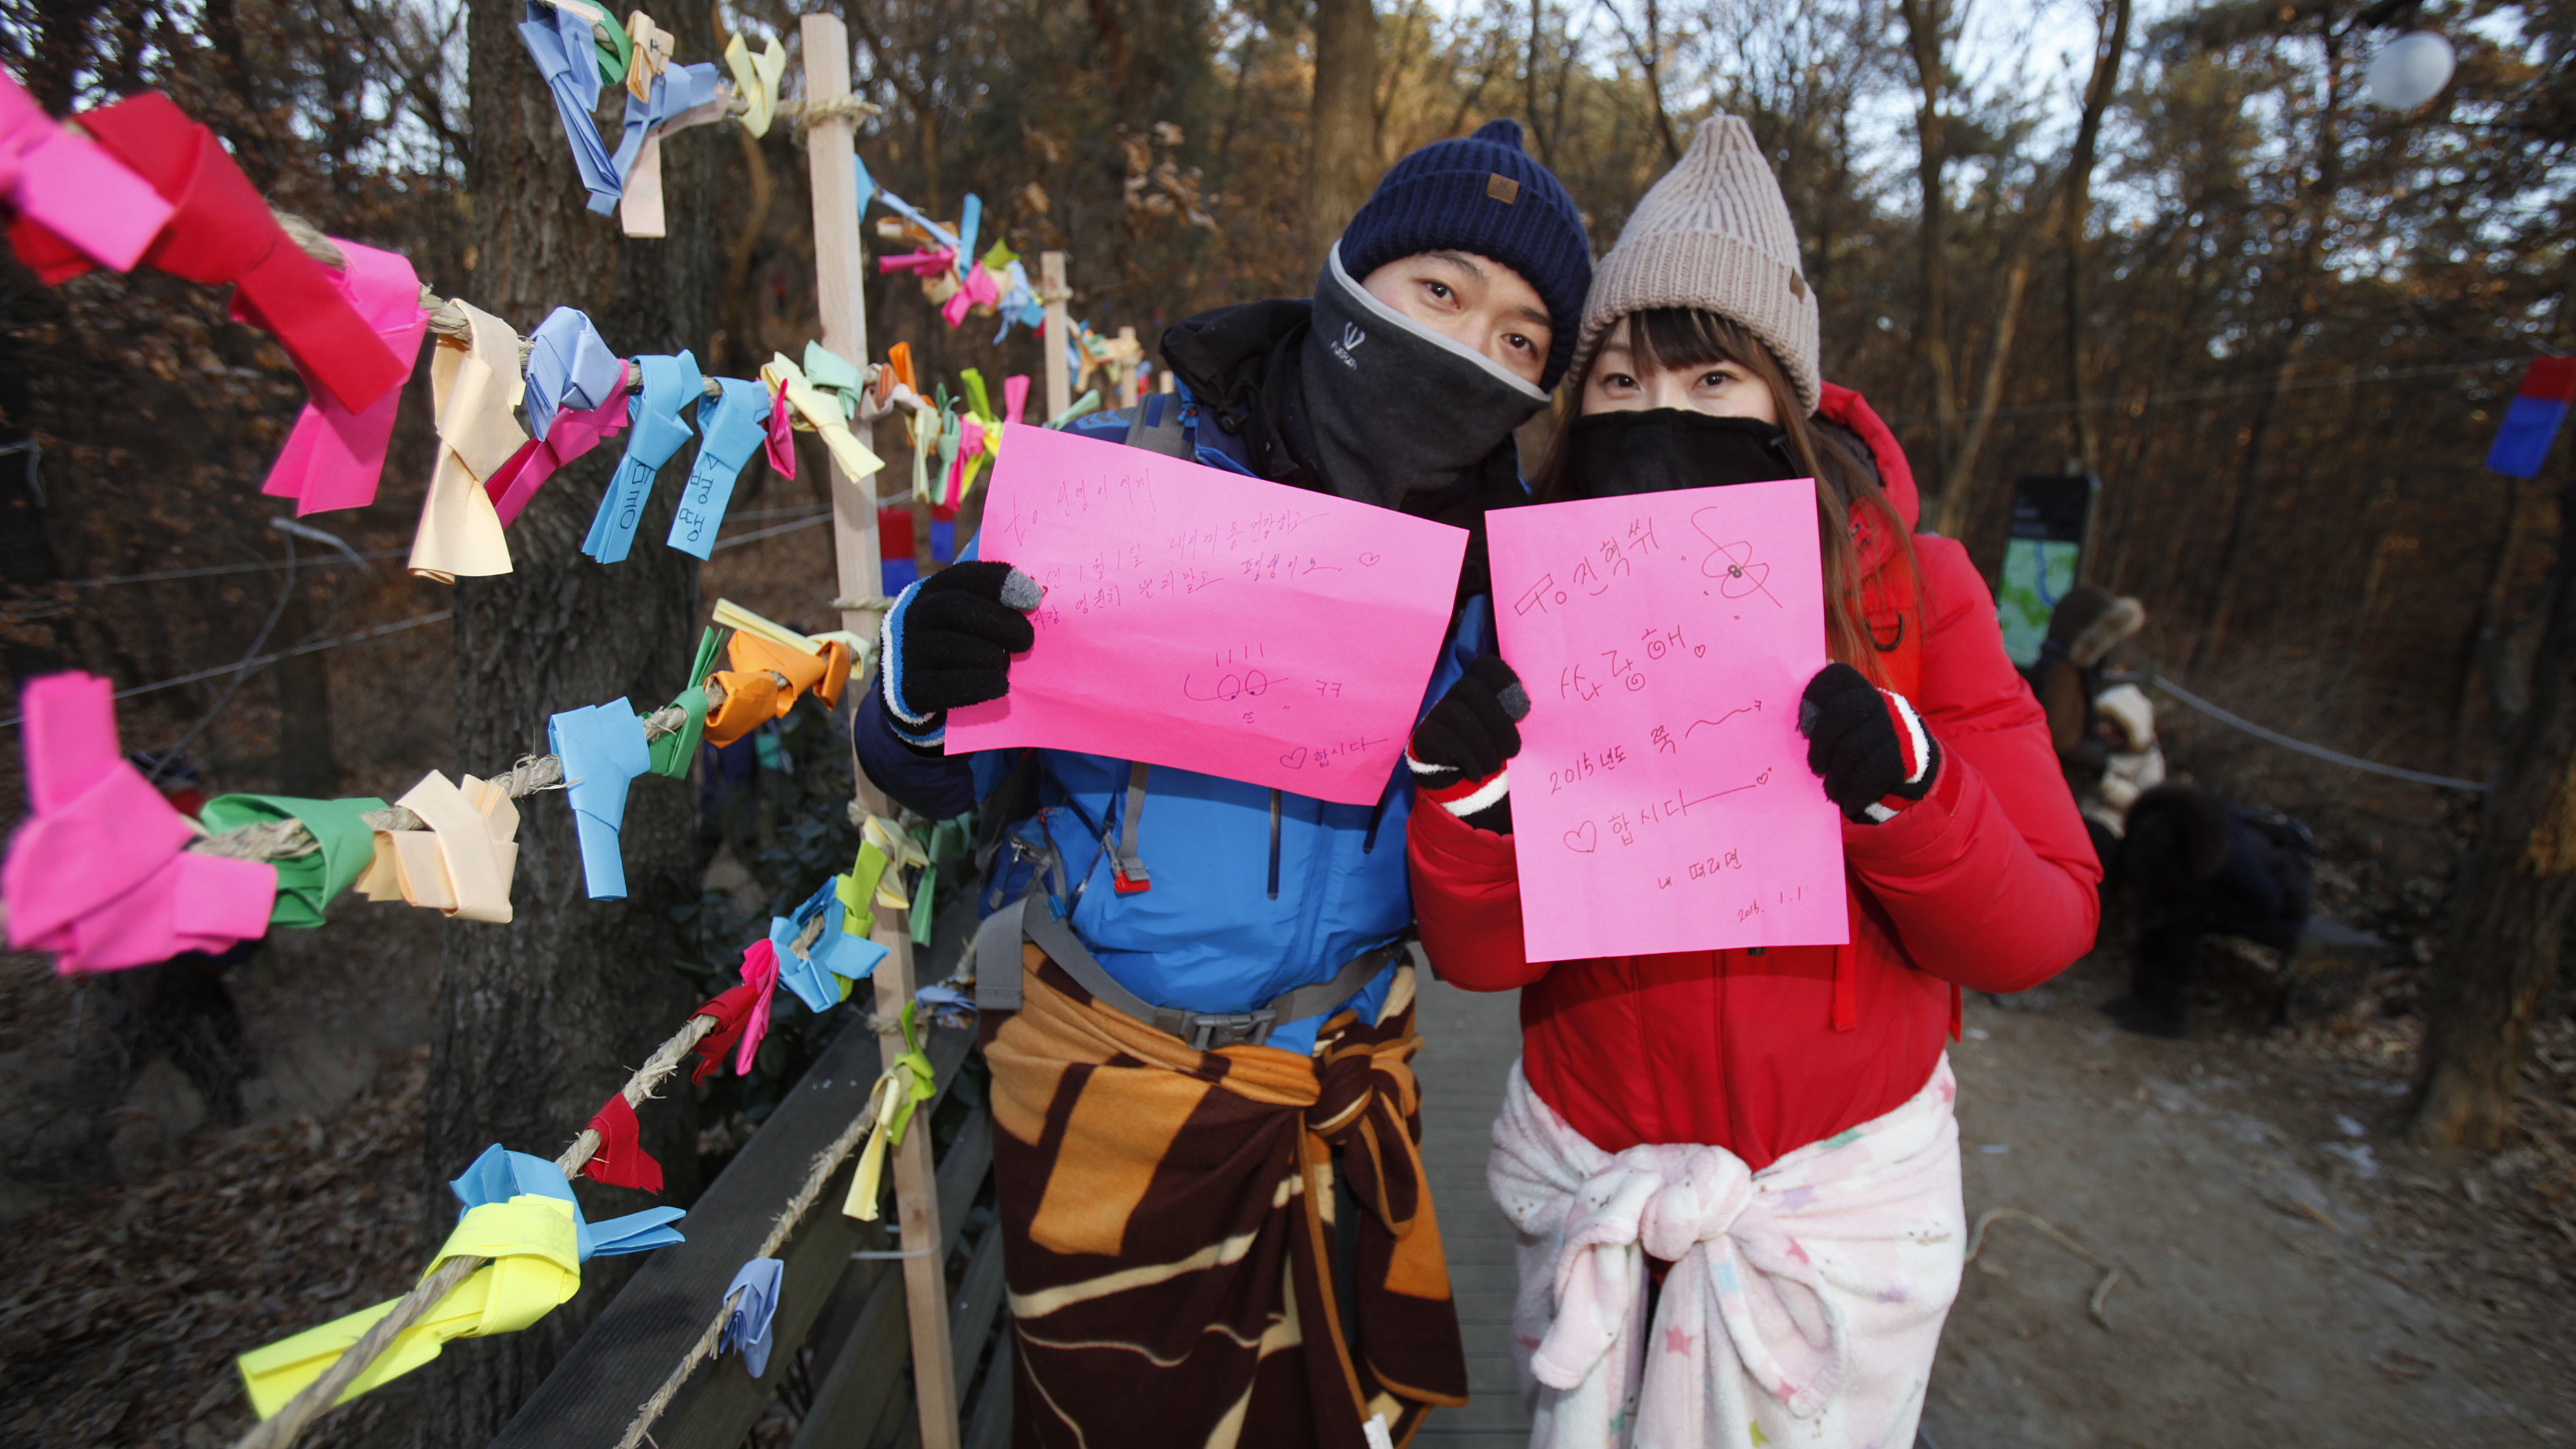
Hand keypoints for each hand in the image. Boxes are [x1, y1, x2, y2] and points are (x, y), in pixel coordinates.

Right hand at [879, 561, 1040, 743]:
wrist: (912, 694)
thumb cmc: (952, 648)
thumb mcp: (962, 621)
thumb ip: (989, 607)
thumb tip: (1034, 600)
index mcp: (931, 592)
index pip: (964, 576)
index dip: (1000, 582)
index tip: (1033, 598)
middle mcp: (912, 616)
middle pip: (955, 607)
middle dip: (999, 621)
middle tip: (1026, 640)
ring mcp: (906, 653)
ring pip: (950, 646)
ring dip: (989, 654)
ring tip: (1006, 665)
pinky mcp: (909, 689)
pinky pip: (946, 686)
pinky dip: (979, 685)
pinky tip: (1000, 686)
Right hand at [1407, 655, 1529, 833]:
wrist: (1465, 785)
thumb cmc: (1495, 752)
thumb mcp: (1510, 732)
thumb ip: (1519, 716)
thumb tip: (1540, 709)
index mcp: (1480, 687)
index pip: (1486, 666)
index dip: (1504, 682)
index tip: (1523, 711)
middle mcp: (1455, 694)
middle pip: (1471, 689)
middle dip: (1497, 722)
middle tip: (1513, 751)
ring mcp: (1436, 714)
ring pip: (1456, 714)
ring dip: (1482, 745)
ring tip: (1494, 766)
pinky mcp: (1423, 736)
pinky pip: (1444, 739)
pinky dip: (1466, 758)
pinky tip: (1476, 773)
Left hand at [1797, 661, 1938, 822]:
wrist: (1920, 770)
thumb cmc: (1873, 749)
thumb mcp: (1856, 726)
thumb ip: (1833, 719)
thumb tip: (1804, 725)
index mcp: (1865, 691)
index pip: (1838, 676)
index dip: (1815, 695)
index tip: (1804, 727)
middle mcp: (1883, 702)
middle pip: (1840, 711)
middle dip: (1821, 744)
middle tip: (1816, 767)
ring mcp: (1898, 727)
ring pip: (1852, 747)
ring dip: (1836, 777)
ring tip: (1832, 791)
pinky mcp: (1907, 755)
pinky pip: (1871, 773)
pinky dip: (1856, 792)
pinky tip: (1851, 802)